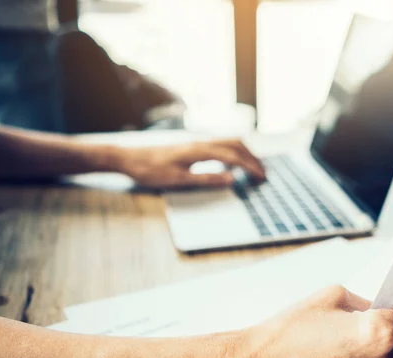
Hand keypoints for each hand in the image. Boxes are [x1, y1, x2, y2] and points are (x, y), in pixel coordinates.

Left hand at [118, 139, 265, 187]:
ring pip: (228, 142)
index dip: (249, 167)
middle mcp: (200, 143)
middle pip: (235, 144)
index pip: (232, 157)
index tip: (262, 177)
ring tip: (253, 166)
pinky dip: (233, 151)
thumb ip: (207, 179)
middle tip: (263, 172)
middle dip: (252, 157)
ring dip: (244, 152)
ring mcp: (196, 142)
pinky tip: (232, 163)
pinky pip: (219, 144)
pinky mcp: (192, 146)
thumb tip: (232, 180)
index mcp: (199, 151)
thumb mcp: (179, 180)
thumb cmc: (151, 170)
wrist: (129, 159)